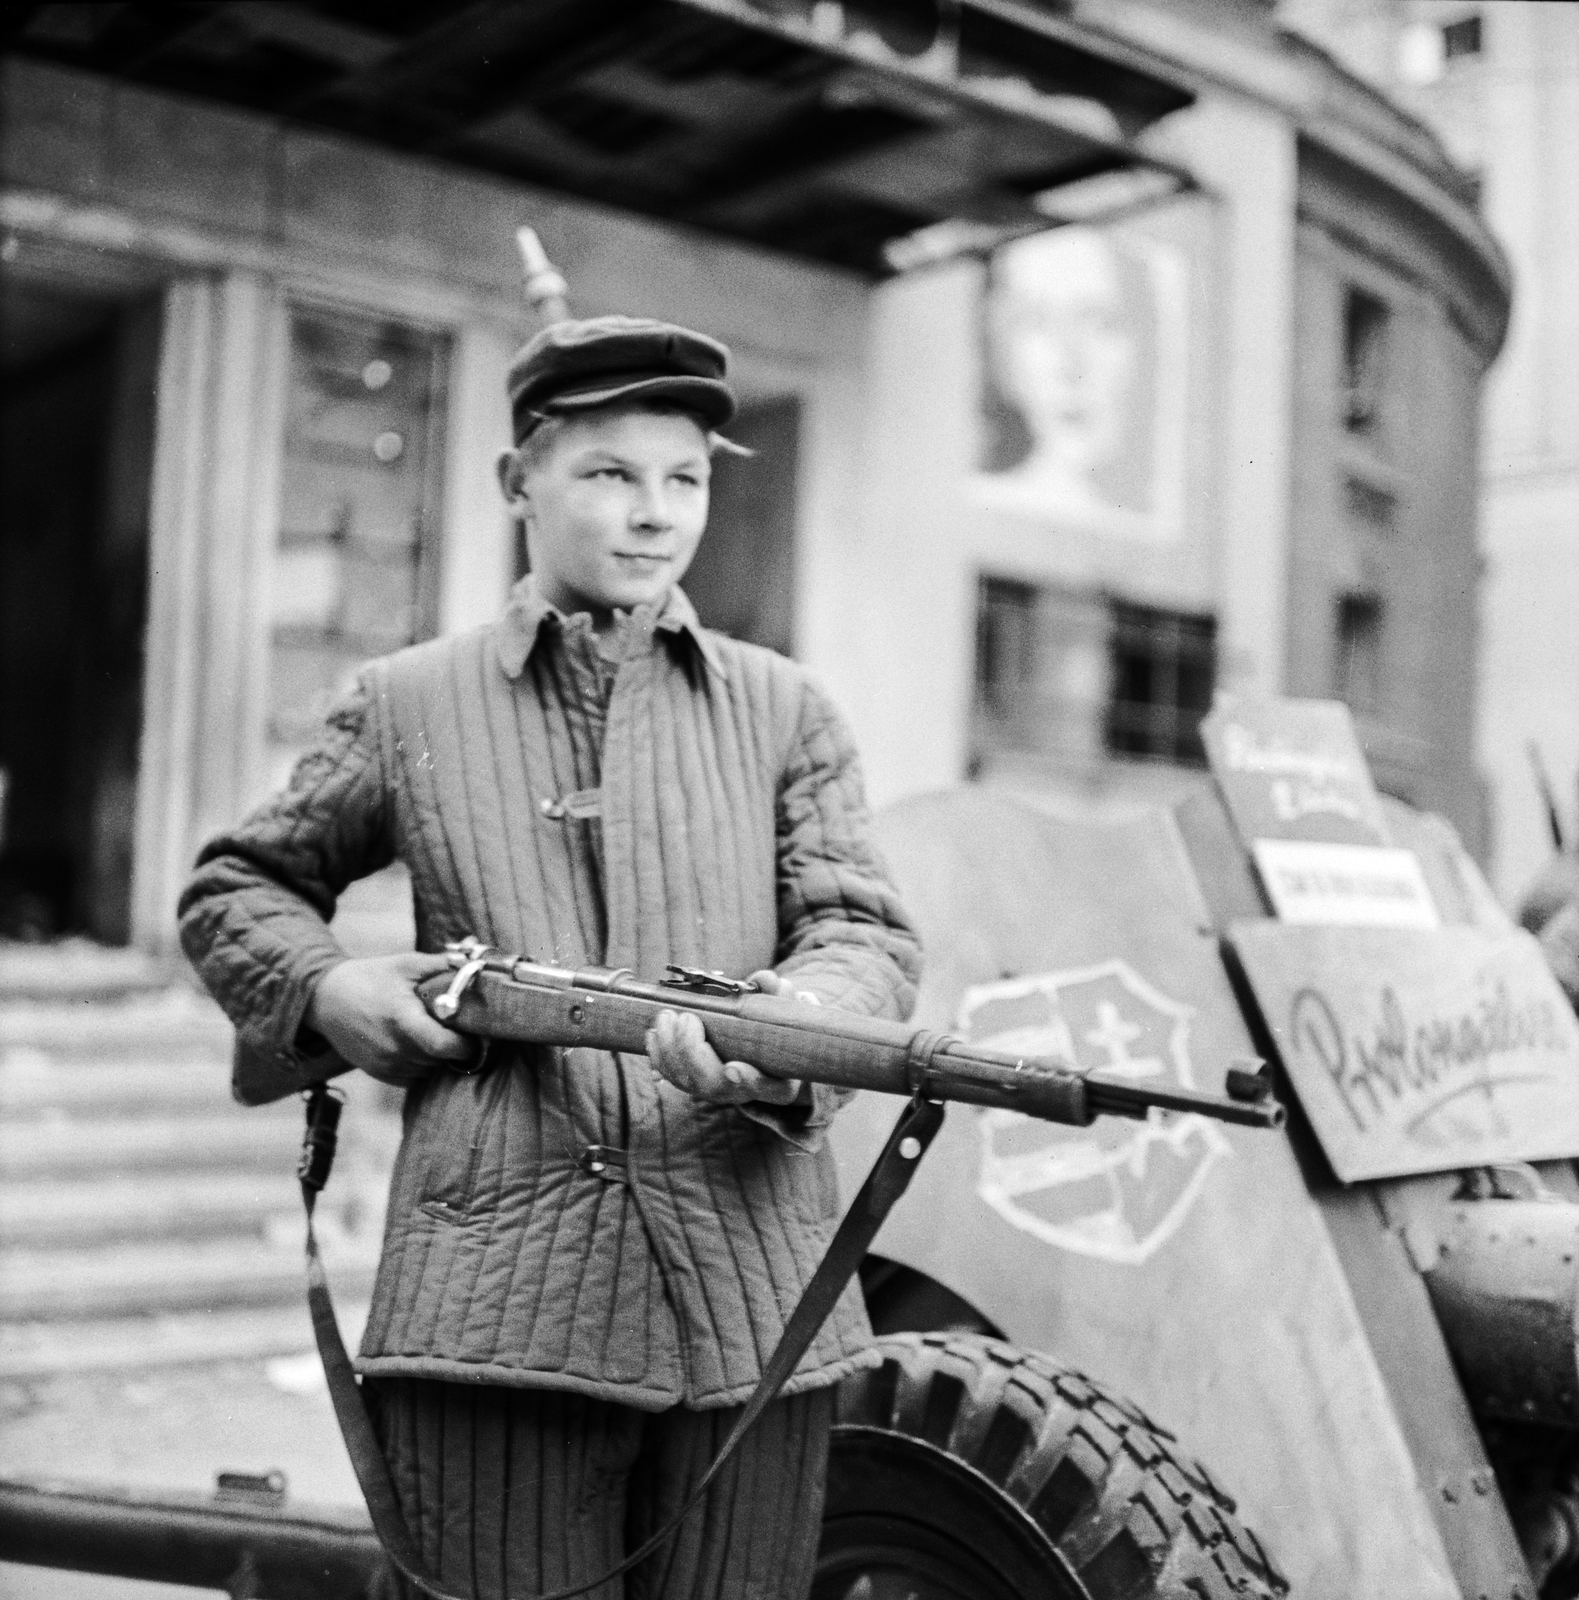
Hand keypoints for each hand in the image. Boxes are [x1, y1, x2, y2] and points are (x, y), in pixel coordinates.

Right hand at [305, 953, 477, 1085]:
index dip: (465, 1045)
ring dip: (438, 1056)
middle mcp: (392, 1048)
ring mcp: (384, 1064)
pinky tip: (419, 1043)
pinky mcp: (378, 1073)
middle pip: (440, 1058)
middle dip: (455, 1046)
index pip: (442, 1046)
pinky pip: (414, 1077)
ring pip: (429, 1069)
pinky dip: (423, 1064)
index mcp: (401, 1019)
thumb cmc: (371, 977)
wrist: (327, 999)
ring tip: (435, 1031)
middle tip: (460, 1029)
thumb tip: (478, 962)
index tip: (475, 1035)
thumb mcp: (406, 964)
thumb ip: (442, 965)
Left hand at [644, 969, 818, 1106]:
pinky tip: (655, 1032)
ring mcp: (717, 1091)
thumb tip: (767, 980)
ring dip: (670, 1051)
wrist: (765, 1044)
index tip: (733, 1068)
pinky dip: (660, 1057)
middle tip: (687, 1018)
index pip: (765, 1087)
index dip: (748, 1081)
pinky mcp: (695, 1084)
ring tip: (667, 1016)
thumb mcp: (784, 1009)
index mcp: (778, 1081)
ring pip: (688, 1083)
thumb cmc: (777, 1026)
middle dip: (693, 1054)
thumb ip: (777, 995)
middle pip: (715, 1086)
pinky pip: (672, 1077)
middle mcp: (745, 1093)